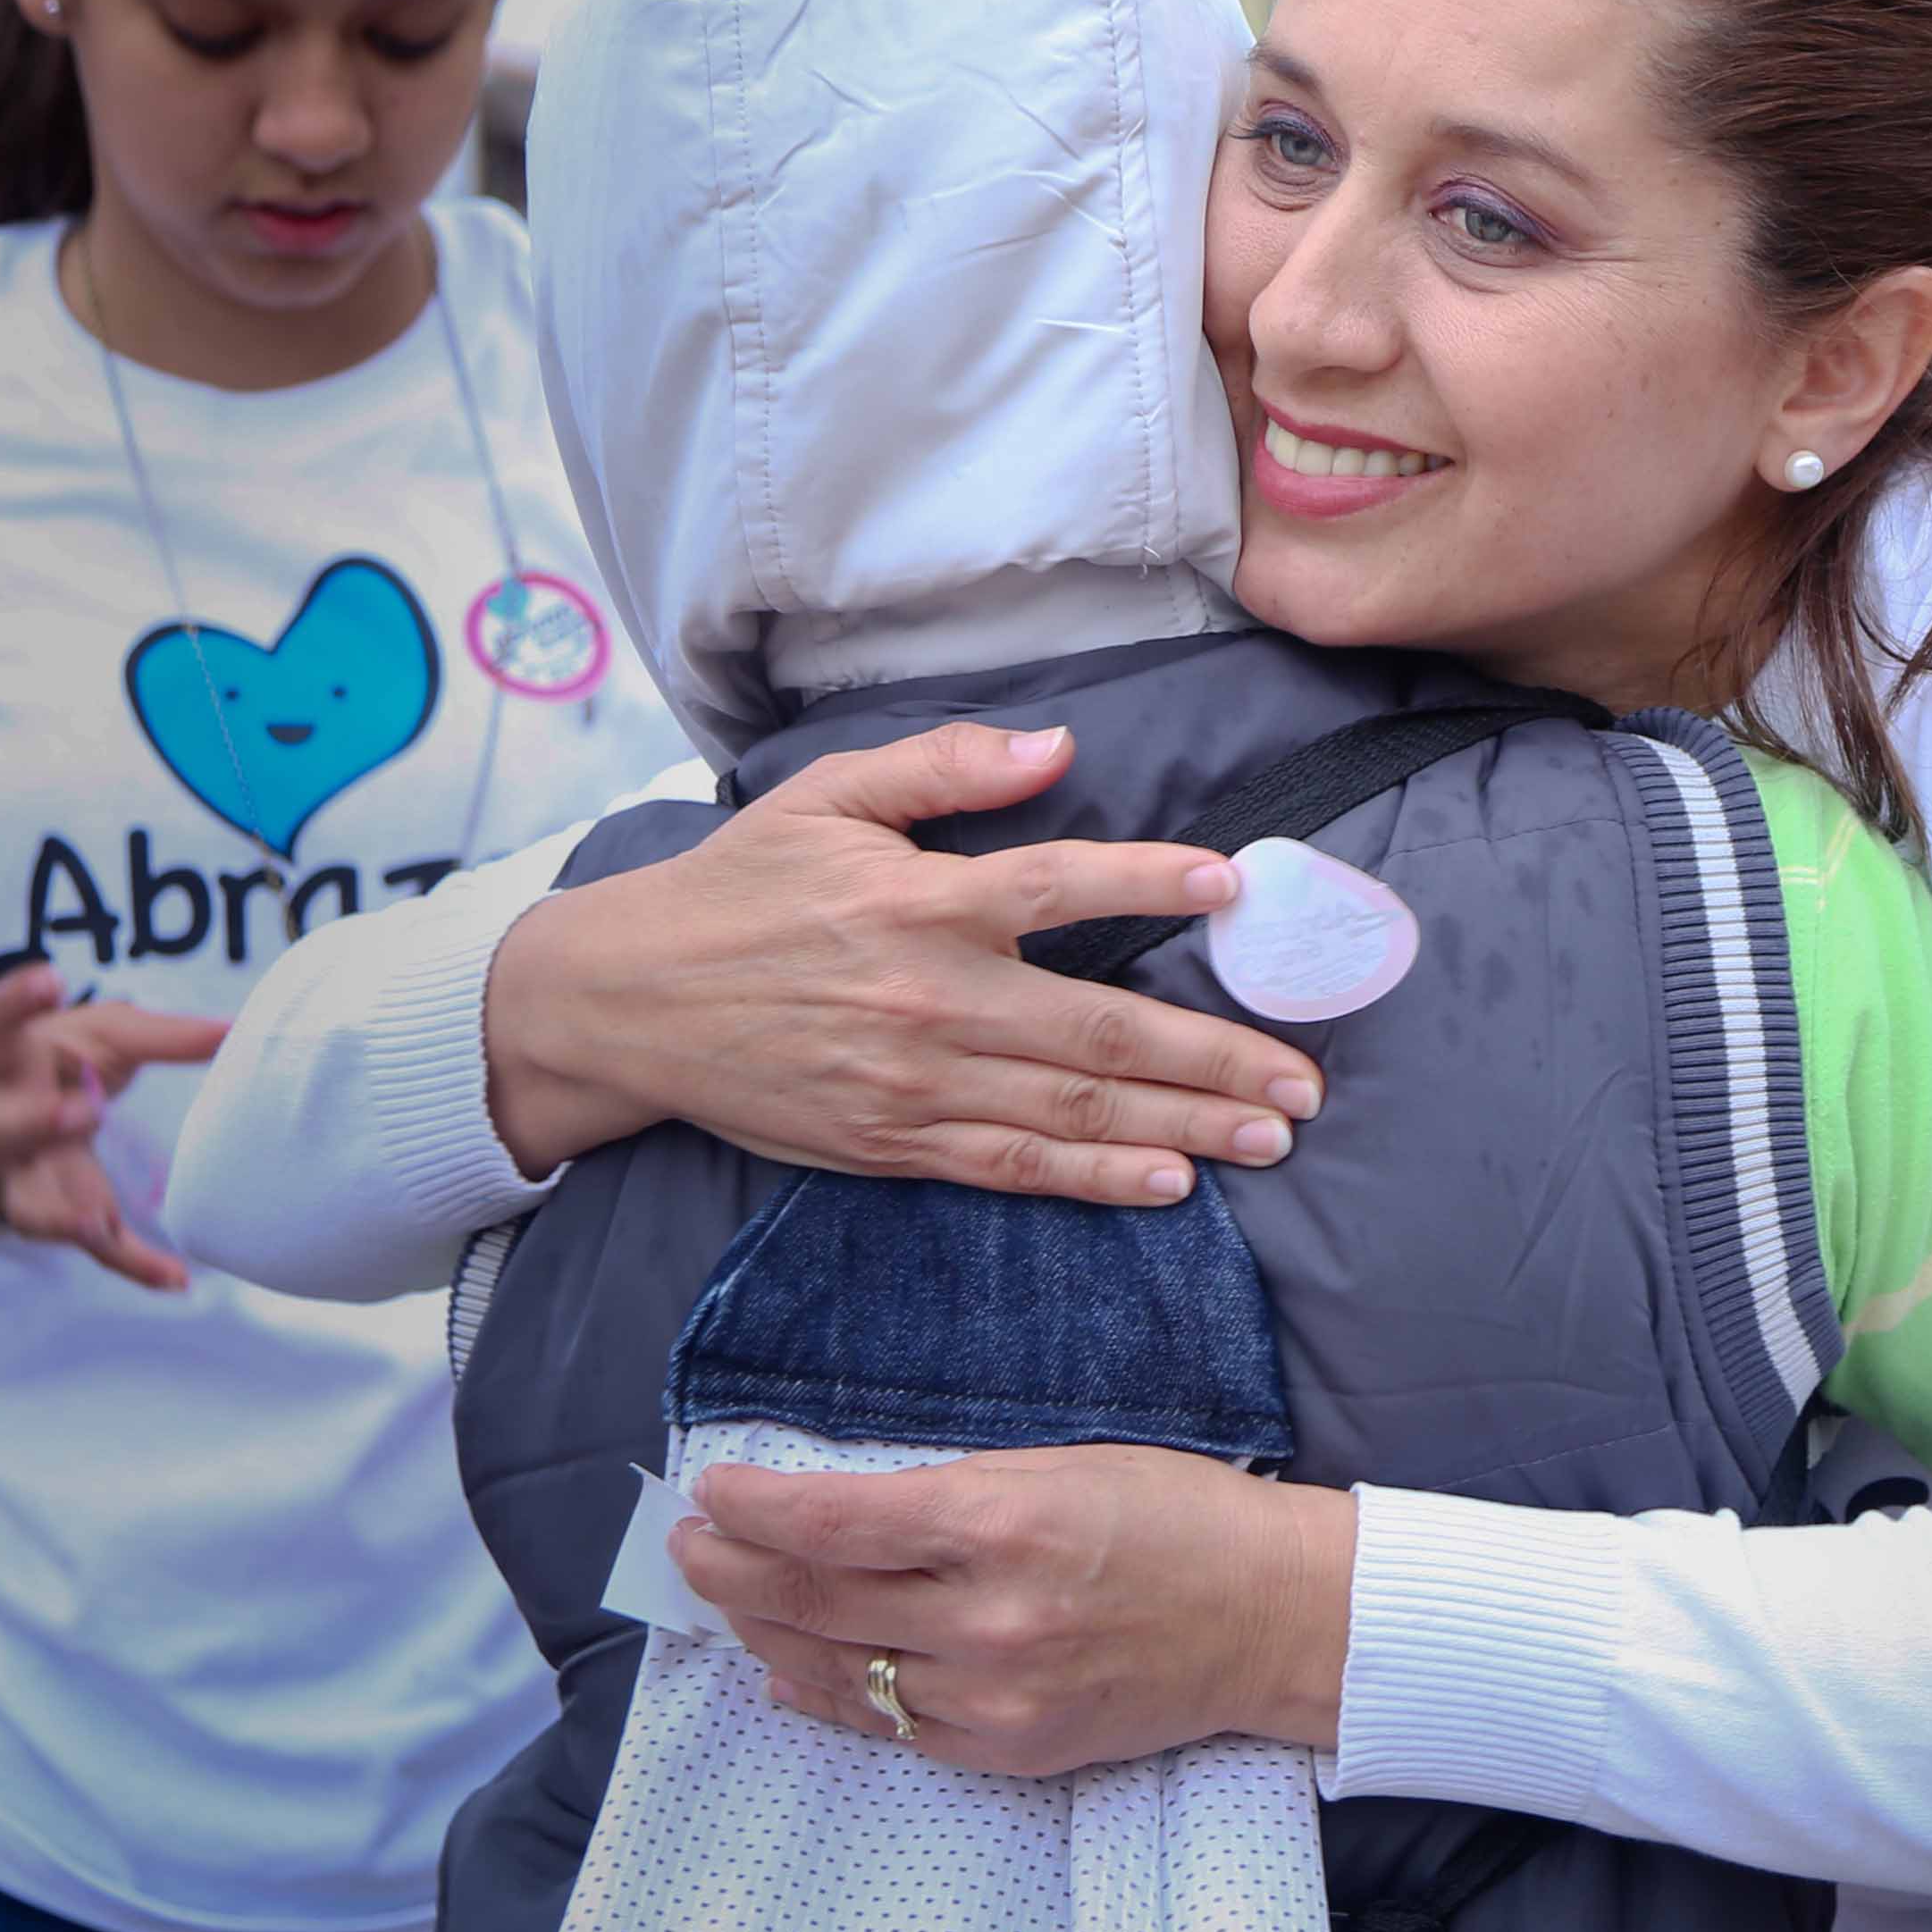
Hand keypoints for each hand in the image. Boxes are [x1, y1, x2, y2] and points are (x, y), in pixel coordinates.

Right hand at [0, 962, 230, 1290]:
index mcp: (9, 1057)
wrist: (8, 1116)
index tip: (49, 978)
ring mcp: (23, 1174)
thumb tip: (238, 1028)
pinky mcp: (57, 1212)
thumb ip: (162, 1035)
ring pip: (28, 1202)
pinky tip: (174, 1278)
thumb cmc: (64, 1060)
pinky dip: (132, 1264)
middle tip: (81, 1113)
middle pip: (3, 1127)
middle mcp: (2, 1117)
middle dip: (36, 1122)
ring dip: (59, 1213)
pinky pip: (89, 1246)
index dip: (12, 1000)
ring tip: (94, 1224)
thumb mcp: (105, 1035)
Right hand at [484, 722, 1324, 1206]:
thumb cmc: (738, 886)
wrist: (626, 999)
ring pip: (1072, 1111)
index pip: (1061, 884)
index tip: (1235, 886)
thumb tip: (1053, 746)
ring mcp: (913, 1083)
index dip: (1152, 882)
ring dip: (1183, 1128)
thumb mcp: (826, 796)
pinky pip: (1010, 1166)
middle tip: (1305, 1081)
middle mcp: (930, 998)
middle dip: (1215, 1059)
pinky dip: (1093, 1180)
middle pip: (1099, 1032)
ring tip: (1269, 1139)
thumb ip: (943, 767)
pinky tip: (1167, 1185)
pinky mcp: (891, 1144)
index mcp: (920, 902)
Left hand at [666, 1445, 1357, 1776]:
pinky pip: (894, 1730)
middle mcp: (989, 1618)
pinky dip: (829, 1699)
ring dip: (767, 1634)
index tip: (710, 1489)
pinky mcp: (1013, 1748)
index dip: (753, 1508)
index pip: (834, 1521)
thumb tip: (838, 1510)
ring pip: (844, 1671)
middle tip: (688, 1545)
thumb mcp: (1059, 1462)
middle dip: (733, 1571)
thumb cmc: (1175, 1514)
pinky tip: (787, 1674)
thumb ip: (948, 1490)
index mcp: (1003, 1523)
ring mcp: (998, 1695)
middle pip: (817, 1600)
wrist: (1271, 1615)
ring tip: (727, 1601)